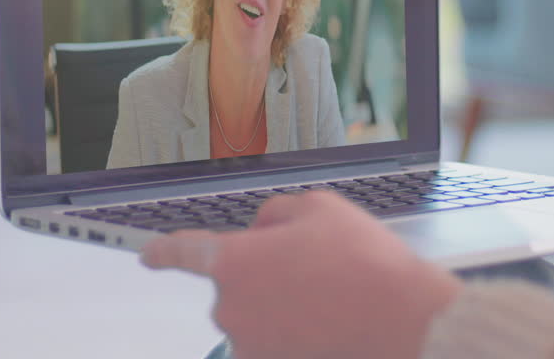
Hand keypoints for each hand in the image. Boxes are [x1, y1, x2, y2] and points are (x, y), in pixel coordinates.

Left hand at [142, 190, 460, 358]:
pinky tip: (329, 327)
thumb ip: (276, 214)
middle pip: (234, 287)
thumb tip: (264, 232)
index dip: (164, 252)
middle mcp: (232, 309)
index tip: (149, 256)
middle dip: (264, 276)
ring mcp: (252, 347)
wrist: (404, 323)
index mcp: (234, 261)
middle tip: (315, 271)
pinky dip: (295, 337)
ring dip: (282, 311)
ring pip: (257, 321)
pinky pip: (275, 346)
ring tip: (333, 302)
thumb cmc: (364, 264)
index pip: (183, 252)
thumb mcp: (320, 209)